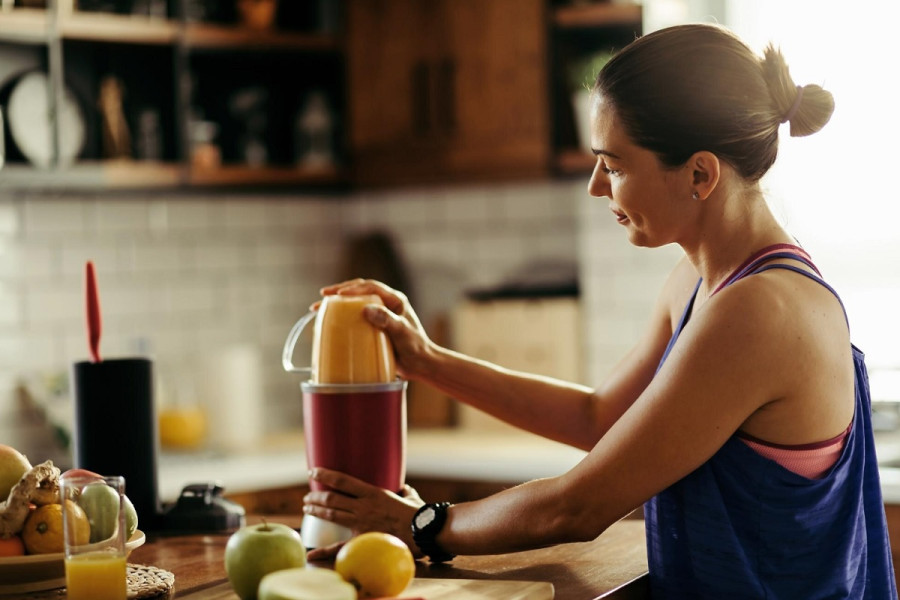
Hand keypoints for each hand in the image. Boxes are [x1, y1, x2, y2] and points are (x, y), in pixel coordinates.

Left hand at [303, 467, 424, 560]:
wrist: (422, 531)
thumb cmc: (418, 513)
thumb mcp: (410, 496)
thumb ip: (403, 491)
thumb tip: (404, 489)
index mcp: (373, 492)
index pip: (342, 480)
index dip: (324, 475)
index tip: (313, 472)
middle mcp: (363, 506)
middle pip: (331, 498)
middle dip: (316, 496)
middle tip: (308, 496)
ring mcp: (361, 523)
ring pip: (331, 514)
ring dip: (316, 511)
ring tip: (306, 508)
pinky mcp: (362, 539)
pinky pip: (339, 546)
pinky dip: (323, 551)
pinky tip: (311, 553)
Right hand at [317, 279, 433, 380]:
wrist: (421, 364)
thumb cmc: (416, 347)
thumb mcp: (402, 332)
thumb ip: (387, 320)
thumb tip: (365, 309)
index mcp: (395, 300)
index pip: (371, 287)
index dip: (353, 288)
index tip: (337, 293)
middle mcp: (386, 304)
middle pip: (360, 291)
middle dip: (340, 291)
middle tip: (323, 294)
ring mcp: (380, 316)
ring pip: (355, 304)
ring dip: (338, 303)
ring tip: (319, 307)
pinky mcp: (374, 328)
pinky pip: (355, 319)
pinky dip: (342, 319)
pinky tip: (330, 324)